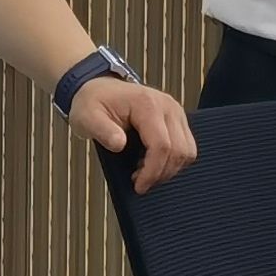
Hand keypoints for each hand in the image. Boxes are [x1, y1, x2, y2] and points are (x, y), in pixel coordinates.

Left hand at [67, 75, 196, 188]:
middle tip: (139, 182)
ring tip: (144, 172)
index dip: (152, 171)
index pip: (162, 145)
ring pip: (187, 151)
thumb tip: (119, 145)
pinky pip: (186, 147)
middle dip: (161, 173)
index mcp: (146, 104)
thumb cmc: (93, 102)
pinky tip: (151, 163)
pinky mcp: (177, 120)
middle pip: (179, 150)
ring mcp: (175, 112)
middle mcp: (167, 106)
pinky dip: (172, 161)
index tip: (138, 186)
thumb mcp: (87, 117)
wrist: (99, 88)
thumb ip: (102, 131)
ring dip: (169, 169)